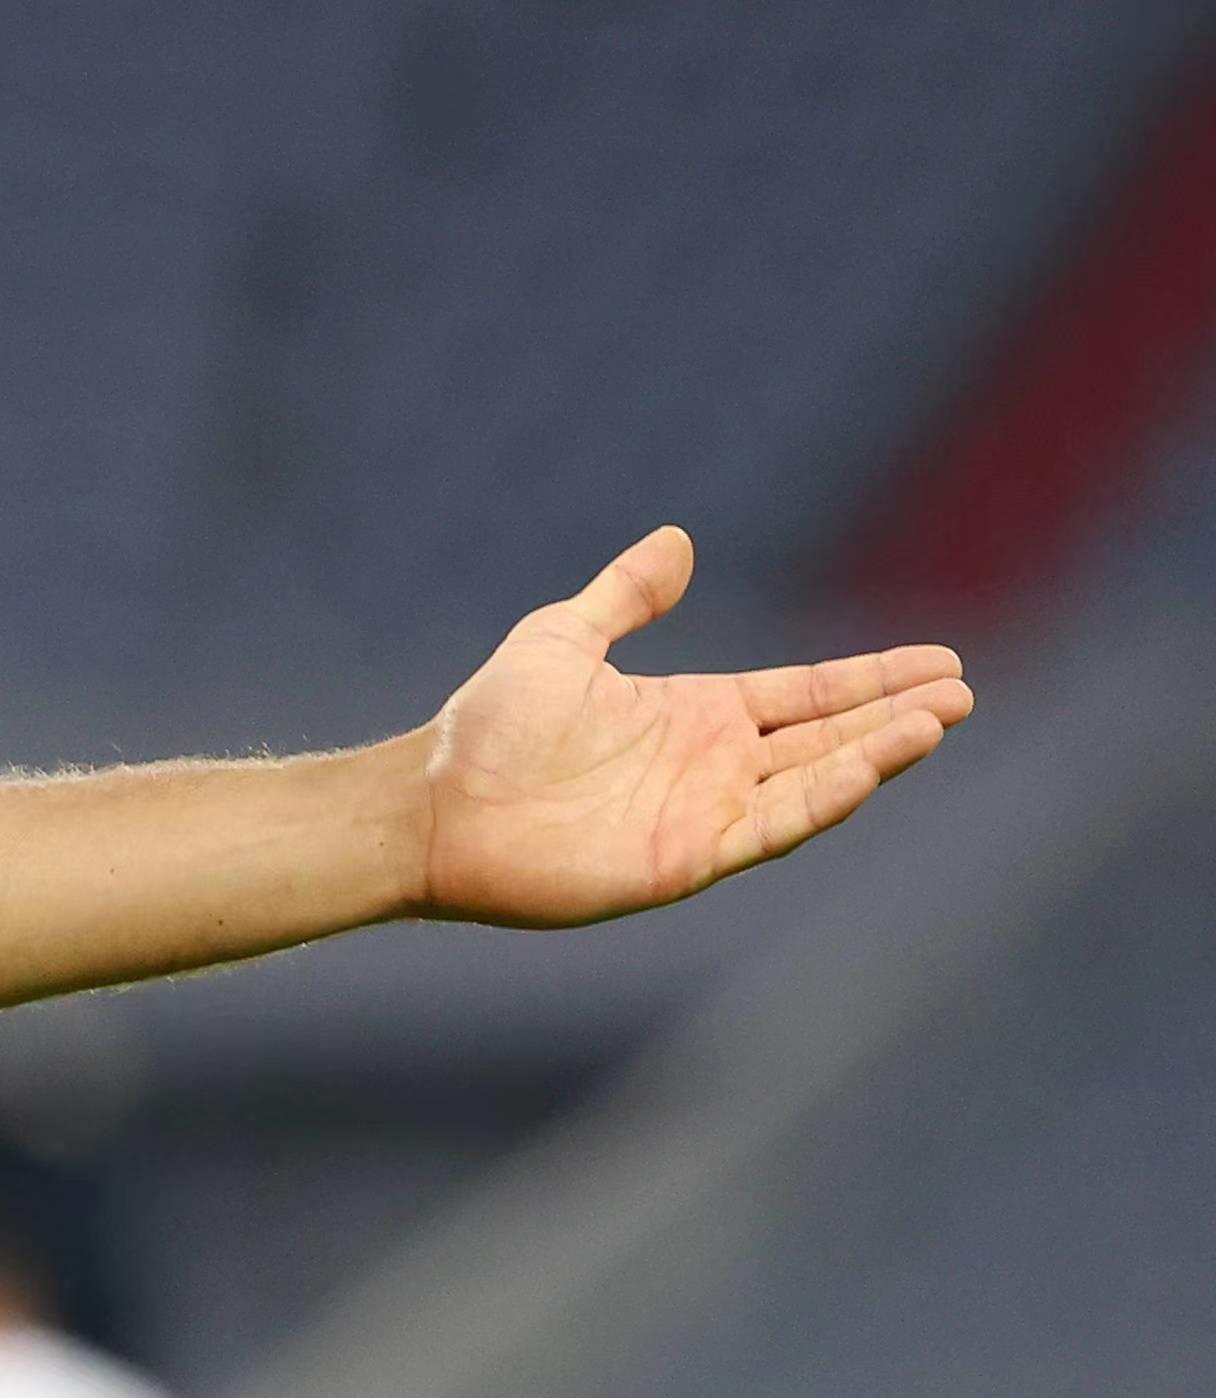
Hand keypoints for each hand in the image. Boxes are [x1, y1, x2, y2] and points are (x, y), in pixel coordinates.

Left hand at [418, 527, 972, 927]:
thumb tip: (679, 540)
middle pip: (827, 736)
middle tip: (963, 692)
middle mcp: (712, 765)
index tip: (940, 660)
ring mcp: (704, 813)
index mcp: (695, 714)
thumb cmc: (487, 727)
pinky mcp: (685, 857)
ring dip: (876, 755)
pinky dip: (820, 801)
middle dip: (895, 716)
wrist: (435, 802)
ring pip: (813, 782)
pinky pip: (768, 828)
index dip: (871, 679)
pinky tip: (866, 771)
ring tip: (938, 722)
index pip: (805, 694)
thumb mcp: (562, 639)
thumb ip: (624, 596)